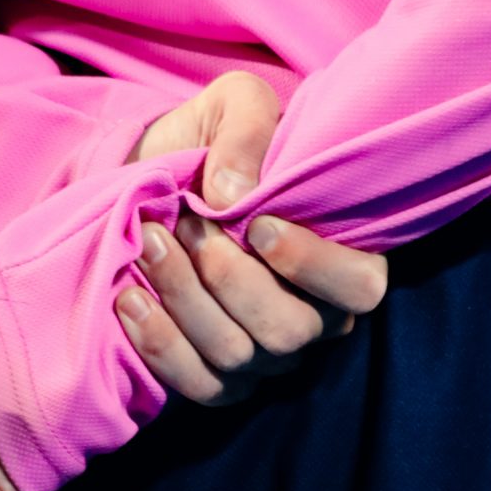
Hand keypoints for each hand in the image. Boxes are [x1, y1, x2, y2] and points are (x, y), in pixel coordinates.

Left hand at [121, 69, 388, 405]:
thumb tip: (234, 195)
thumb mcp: (234, 105)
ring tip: (150, 243)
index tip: (257, 223)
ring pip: (235, 356)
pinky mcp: (217, 379)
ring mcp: (266, 357)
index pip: (360, 287)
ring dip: (184, 297)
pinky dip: (159, 344)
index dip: (312, 265)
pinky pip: (197, 385)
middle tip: (189, 223)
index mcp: (343, 256)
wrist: (150, 176)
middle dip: (228, 277)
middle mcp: (314, 319)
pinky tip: (130, 296)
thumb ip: (247, 130)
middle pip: (288, 331)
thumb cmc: (213, 143)